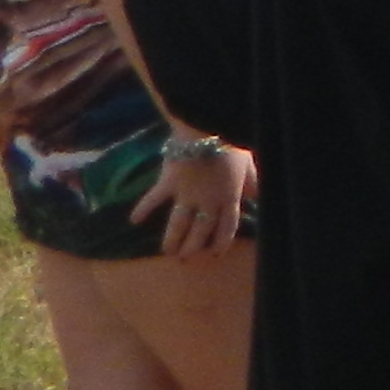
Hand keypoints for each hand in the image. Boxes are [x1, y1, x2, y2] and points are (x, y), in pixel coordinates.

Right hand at [133, 141, 252, 258]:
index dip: (221, 243)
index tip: (214, 255)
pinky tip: (134, 221)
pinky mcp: (168, 183)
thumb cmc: (230, 144)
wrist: (205, 130)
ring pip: (179, 224)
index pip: (226, 228)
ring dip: (172, 240)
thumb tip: (255, 198)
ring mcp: (186, 195)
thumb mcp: (248, 164)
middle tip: (184, 259)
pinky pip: (154, 199)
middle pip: (200, 231)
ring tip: (166, 252)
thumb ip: (251, 182)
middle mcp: (208, 202)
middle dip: (193, 247)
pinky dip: (143, 209)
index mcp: (229, 198)